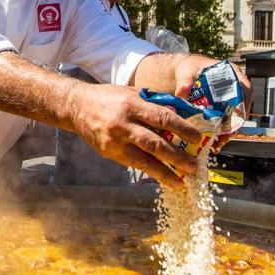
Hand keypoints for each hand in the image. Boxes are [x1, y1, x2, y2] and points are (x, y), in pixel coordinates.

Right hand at [65, 82, 202, 188]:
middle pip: (155, 143)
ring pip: (144, 160)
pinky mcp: (109, 153)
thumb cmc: (110, 97)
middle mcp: (124, 124)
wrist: (77, 106)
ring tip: (181, 181)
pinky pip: (134, 164)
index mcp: (133, 105)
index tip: (198, 139)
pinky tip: (163, 176)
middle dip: (177, 157)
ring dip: (165, 172)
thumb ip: (154, 104)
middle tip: (193, 166)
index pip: (163, 118)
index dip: (182, 129)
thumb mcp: (133, 93)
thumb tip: (181, 115)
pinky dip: (150, 171)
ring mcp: (115, 141)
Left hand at [170, 57, 253, 150]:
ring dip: (228, 132)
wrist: (184, 76)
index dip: (243, 105)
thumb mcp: (186, 73)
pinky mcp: (223, 110)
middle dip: (235, 124)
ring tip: (218, 143)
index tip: (235, 118)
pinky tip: (214, 142)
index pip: (245, 90)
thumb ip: (184, 82)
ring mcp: (231, 100)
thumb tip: (181, 92)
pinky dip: (222, 132)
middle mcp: (236, 88)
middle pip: (242, 108)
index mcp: (233, 74)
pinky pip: (227, 122)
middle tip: (225, 136)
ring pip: (236, 118)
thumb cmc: (189, 69)